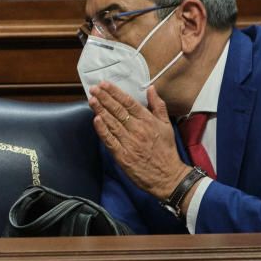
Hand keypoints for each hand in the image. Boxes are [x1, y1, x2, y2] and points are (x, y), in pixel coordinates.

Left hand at [89, 82, 188, 200]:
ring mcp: (129, 142)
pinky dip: (102, 130)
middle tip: (93, 89)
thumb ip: (158, 106)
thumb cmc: (167, 150)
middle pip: (118, 110)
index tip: (104, 84)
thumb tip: (151, 88)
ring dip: (100, 110)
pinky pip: (110, 140)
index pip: (128, 102)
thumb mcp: (166, 125)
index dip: (115, 92)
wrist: (168, 176)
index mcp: (148, 121)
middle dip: (104, 98)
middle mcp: (137, 129)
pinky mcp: (122, 156)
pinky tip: (96, 120)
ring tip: (91, 100)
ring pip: (112, 123)